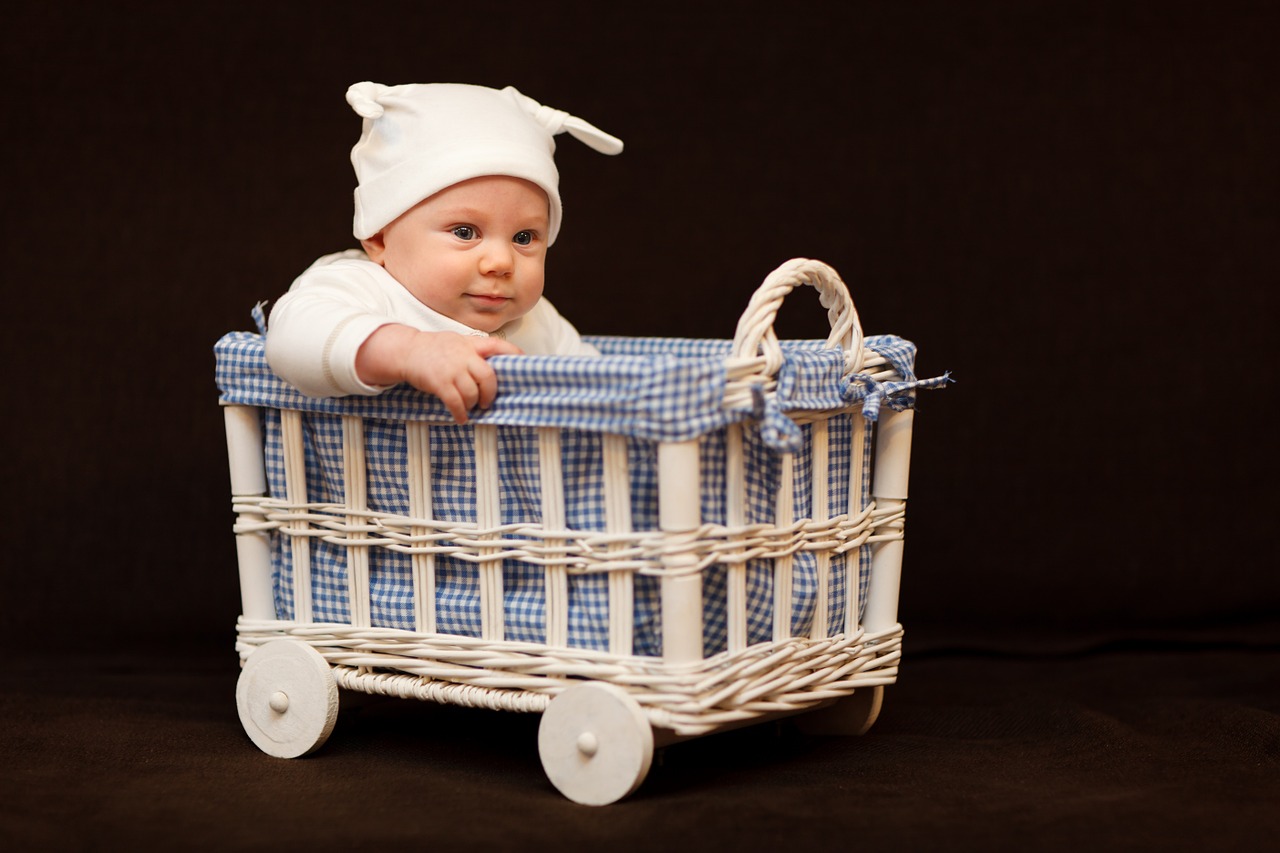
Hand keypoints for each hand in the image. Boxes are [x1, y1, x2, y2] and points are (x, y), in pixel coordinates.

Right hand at [356, 325, 522, 423]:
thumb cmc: (435, 348)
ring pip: (472, 392)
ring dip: (473, 404)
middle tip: (487, 402)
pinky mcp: (440, 383)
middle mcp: (463, 355)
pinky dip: (461, 414)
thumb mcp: (458, 342)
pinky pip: (456, 403)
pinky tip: (461, 418)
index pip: (498, 345)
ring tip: (470, 406)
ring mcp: (451, 369)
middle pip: (487, 376)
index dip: (513, 354)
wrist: (407, 351)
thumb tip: (495, 368)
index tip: (524, 363)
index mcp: (471, 344)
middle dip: (490, 393)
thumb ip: (475, 352)